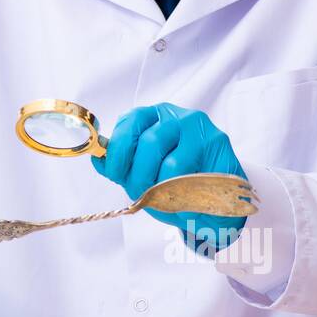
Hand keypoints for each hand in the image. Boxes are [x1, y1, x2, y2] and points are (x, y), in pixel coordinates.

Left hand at [91, 103, 247, 253]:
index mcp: (151, 117)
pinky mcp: (217, 144)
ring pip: (170, 163)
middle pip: (148, 143)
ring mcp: (198, 128)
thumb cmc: (175, 184)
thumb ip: (122, 166)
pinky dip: (182, 194)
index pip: (129, 123)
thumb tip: (99, 160)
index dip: (119, 152)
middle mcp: (174, 116)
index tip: (116, 174)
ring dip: (162, 189)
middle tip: (141, 194)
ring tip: (165, 199)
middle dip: (139, 176)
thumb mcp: (142, 173)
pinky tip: (185, 198)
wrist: (216, 200)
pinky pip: (193, 176)